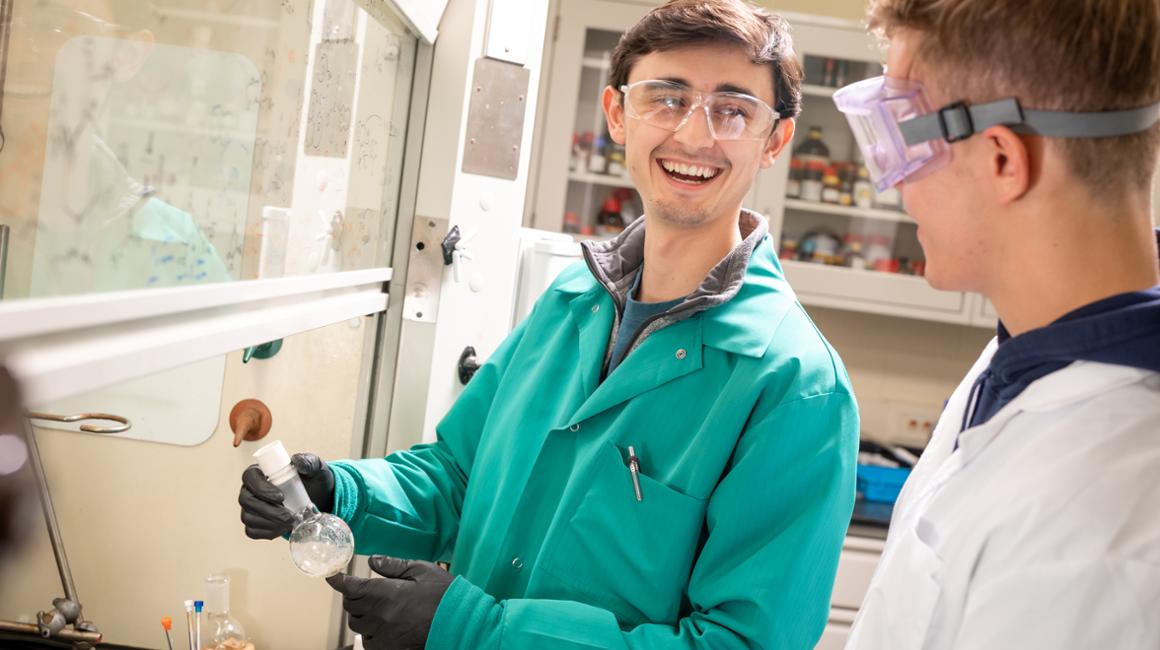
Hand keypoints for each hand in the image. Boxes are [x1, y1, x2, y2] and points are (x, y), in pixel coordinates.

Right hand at [238, 453, 334, 538]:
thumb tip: (296, 461)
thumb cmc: (312, 479)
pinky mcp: (255, 523)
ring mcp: (250, 508)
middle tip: (290, 515)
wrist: (319, 498)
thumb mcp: (315, 468)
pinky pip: (252, 531)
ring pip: (249, 518)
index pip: (249, 477)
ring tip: (291, 522)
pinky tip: (283, 528)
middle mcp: (250, 490)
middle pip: (247, 500)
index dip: (261, 488)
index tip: (281, 497)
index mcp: (260, 472)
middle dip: (268, 511)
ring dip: (270, 523)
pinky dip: (269, 532)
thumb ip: (307, 462)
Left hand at [326, 556, 452, 649]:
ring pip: (357, 626)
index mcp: (385, 594)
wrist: (461, 624)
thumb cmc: (444, 595)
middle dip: (354, 597)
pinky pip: (368, 643)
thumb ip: (394, 566)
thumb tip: (373, 561)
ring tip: (377, 609)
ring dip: (361, 616)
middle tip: (366, 591)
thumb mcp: (422, 570)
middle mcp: (379, 617)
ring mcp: (383, 636)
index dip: (338, 580)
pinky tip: (383, 626)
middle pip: (351, 607)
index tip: (332, 576)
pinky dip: (370, 633)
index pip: (350, 587)